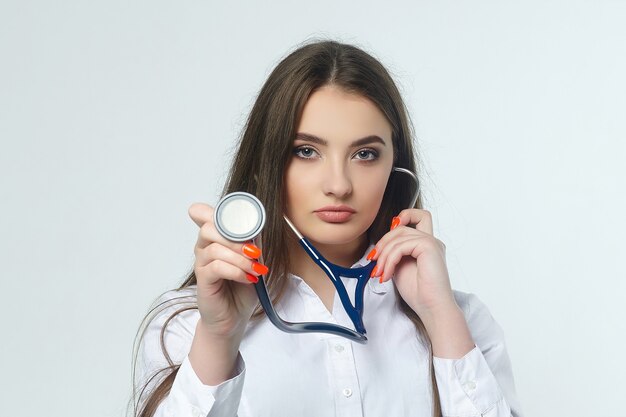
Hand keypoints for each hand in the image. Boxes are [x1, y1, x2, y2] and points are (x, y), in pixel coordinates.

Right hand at [188, 203, 266, 338]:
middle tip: (254, 251)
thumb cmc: (242, 287)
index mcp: (215, 237)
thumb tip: (258, 227)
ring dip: (240, 258)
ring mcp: (202, 263)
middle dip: (235, 237)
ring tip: (255, 269)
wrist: (235, 316)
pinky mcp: (203, 280)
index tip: (239, 221)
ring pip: (215, 248)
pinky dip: (236, 271)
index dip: (214, 211)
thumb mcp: (254, 260)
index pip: (203, 214)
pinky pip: (217, 267)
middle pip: (209, 227)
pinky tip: (248, 278)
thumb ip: (253, 242)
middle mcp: (204, 247)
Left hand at [368, 209, 455, 319]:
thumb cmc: (418, 293)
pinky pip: (401, 245)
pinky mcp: (429, 247)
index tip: (388, 240)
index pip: (419, 216)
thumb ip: (395, 253)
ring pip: (399, 234)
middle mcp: (431, 241)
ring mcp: (431, 243)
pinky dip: (389, 260)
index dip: (402, 217)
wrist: (431, 308)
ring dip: (384, 255)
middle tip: (373, 261)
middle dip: (383, 242)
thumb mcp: (400, 267)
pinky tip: (386, 275)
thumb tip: (380, 246)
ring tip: (379, 273)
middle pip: (402, 226)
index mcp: (426, 245)